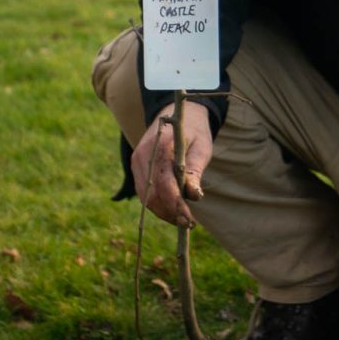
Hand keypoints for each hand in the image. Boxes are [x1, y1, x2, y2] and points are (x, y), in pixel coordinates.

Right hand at [131, 101, 212, 227]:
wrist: (174, 116)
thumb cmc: (193, 132)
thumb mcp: (201, 147)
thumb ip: (195, 170)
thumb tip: (194, 196)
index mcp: (161, 146)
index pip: (164, 184)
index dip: (176, 205)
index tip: (190, 220)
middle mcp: (143, 154)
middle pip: (152, 195)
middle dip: (170, 213)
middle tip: (189, 224)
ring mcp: (137, 161)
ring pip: (145, 198)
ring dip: (163, 212)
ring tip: (183, 219)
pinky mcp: (136, 167)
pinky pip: (144, 193)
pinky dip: (157, 205)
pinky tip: (172, 210)